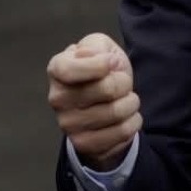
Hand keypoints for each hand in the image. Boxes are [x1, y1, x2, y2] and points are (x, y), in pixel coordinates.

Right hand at [46, 32, 141, 170]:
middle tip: (122, 83)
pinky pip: (121, 132)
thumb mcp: (98, 47)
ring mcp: (68, 124)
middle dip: (124, 82)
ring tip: (126, 100)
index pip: (70, 69)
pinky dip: (133, 121)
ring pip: (117, 112)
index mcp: (56, 69)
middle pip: (107, 89)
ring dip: (131, 103)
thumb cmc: (100, 71)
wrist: (102, 103)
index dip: (99, 65)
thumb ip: (97, 46)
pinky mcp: (83, 144)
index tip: (111, 62)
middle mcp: (57, 98)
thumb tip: (104, 61)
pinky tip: (127, 116)